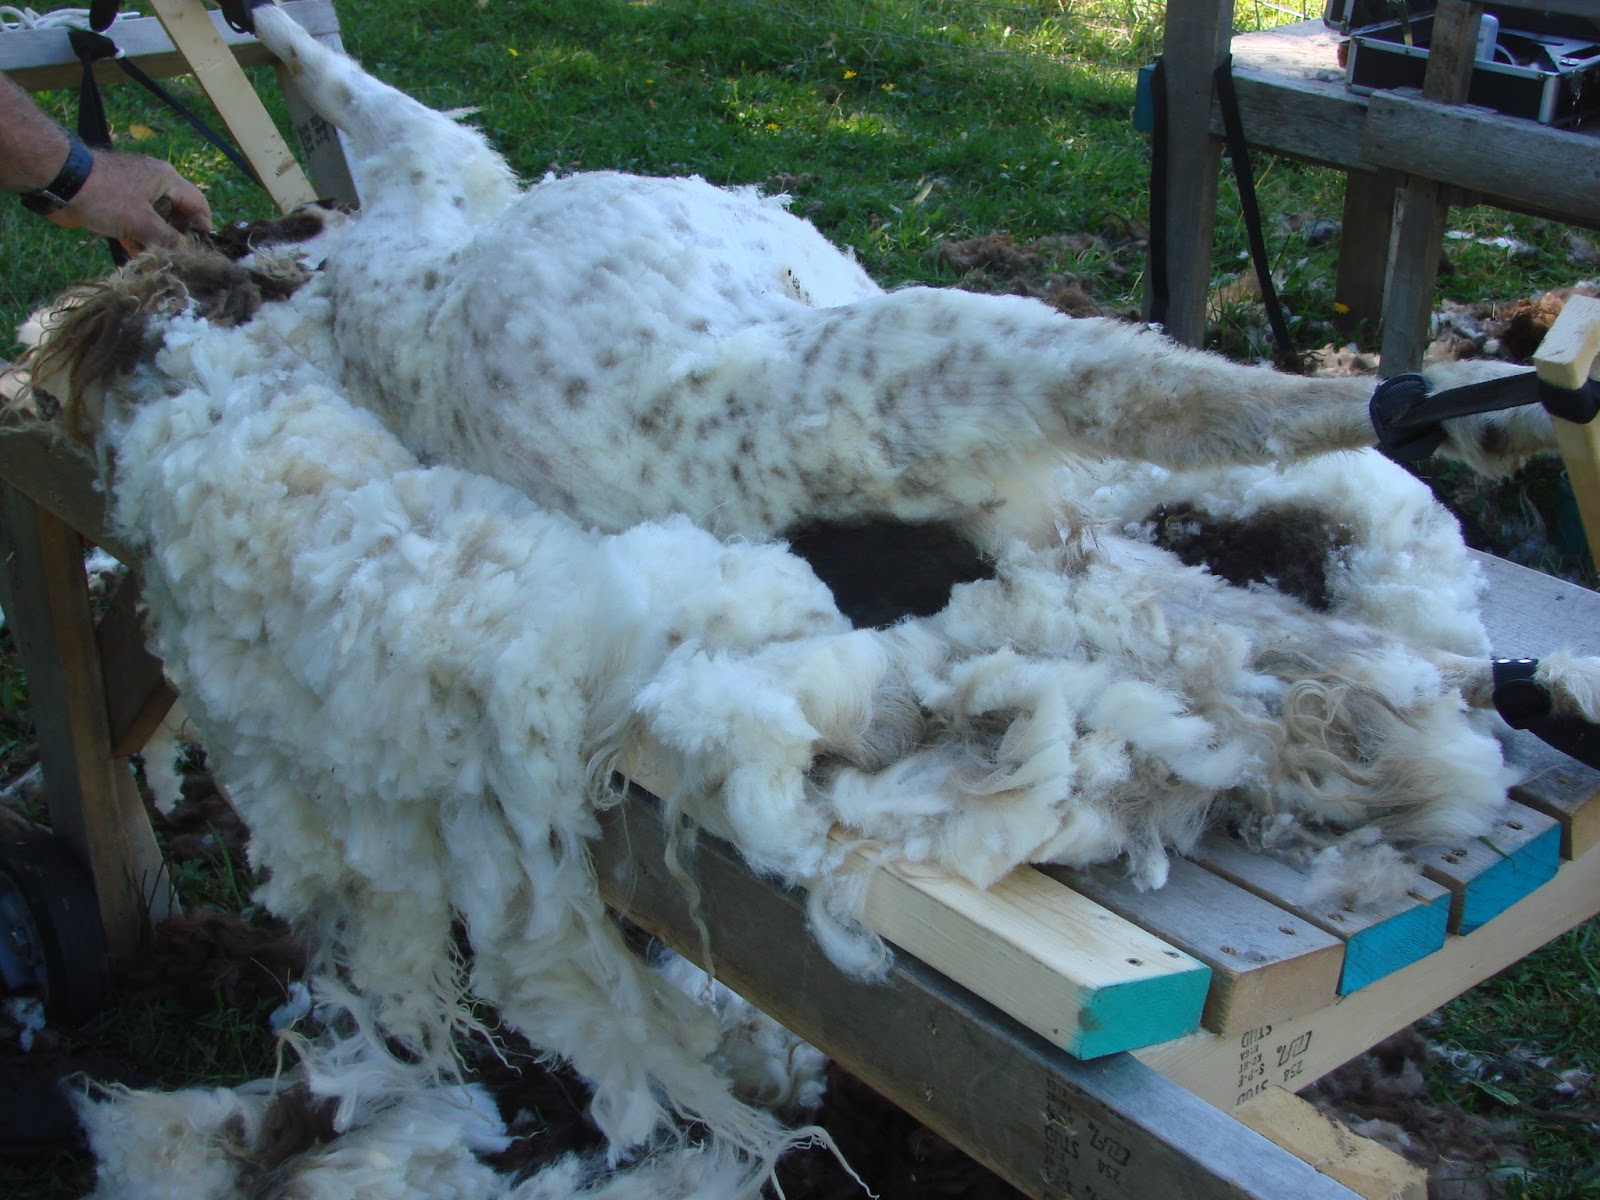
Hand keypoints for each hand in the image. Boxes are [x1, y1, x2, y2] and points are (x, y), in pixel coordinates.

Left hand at [48, 150, 212, 249]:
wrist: (59, 182)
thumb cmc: (106, 197)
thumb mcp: (142, 221)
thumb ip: (168, 239)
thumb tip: (187, 253)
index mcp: (166, 179)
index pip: (198, 204)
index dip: (203, 228)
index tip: (201, 251)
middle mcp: (153, 183)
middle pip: (177, 214)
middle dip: (178, 238)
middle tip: (179, 260)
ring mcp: (133, 192)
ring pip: (155, 220)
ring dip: (156, 241)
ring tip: (159, 263)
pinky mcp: (115, 202)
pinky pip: (135, 222)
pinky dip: (138, 238)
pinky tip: (138, 256)